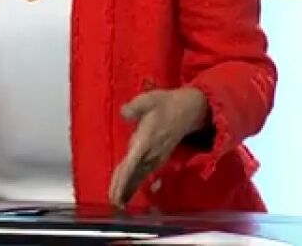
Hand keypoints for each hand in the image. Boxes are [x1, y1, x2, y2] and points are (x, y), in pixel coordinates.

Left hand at [108, 87, 208, 207]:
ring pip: (139, 175)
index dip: (123, 179)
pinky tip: (129, 189)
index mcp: (146, 141)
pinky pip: (144, 172)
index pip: (131, 164)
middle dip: (123, 188)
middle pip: (134, 174)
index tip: (116, 192)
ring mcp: (156, 156)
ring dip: (129, 188)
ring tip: (118, 201)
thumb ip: (134, 107)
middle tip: (113, 202)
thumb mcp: (149, 99)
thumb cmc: (166, 104)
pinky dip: (135, 182)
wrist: (188, 110)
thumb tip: (123, 113)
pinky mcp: (158, 156)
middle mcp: (151, 153)